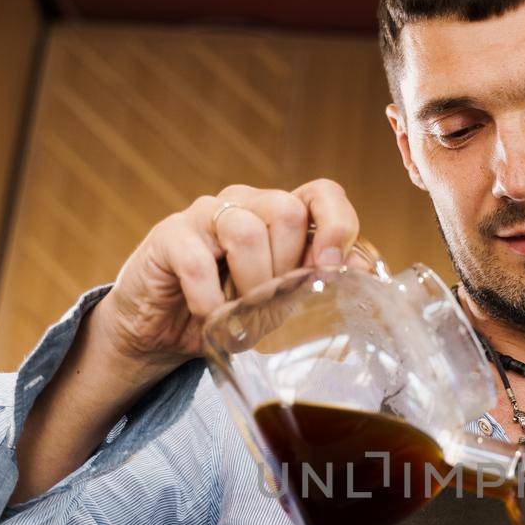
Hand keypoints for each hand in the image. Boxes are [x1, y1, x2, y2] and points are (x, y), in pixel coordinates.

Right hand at [98, 179, 361, 368]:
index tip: (331, 269)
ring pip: (247, 231)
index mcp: (280, 215)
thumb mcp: (281, 302)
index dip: (337, 225)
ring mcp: (205, 215)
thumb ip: (316, 282)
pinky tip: (211, 318)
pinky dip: (211, 301)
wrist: (162, 331)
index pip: (323, 193)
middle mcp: (246, 204)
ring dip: (251, 285)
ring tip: (242, 315)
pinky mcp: (169, 235)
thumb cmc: (230, 312)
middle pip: (288, 211)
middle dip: (288, 268)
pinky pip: (198, 262)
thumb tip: (362, 274)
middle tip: (272, 304)